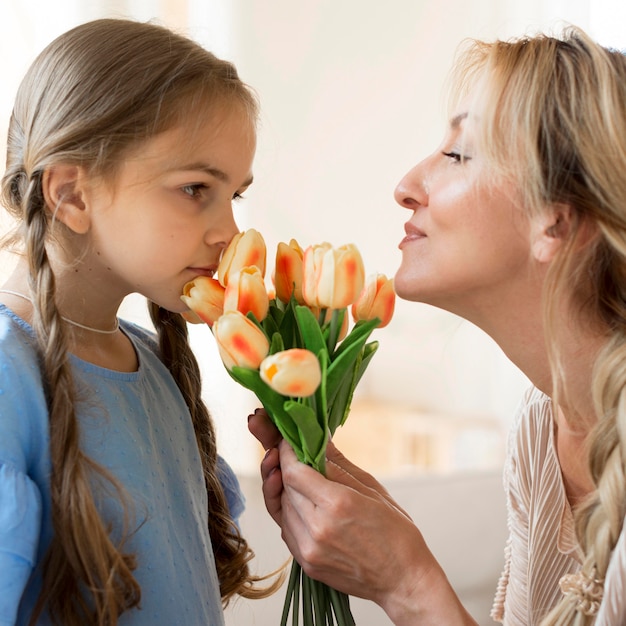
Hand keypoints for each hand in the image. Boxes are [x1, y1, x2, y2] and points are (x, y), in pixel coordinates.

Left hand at [248, 408, 475, 625]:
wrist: (403, 580)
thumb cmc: (396, 532)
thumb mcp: (372, 489)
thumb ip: (339, 464)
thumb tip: (319, 440)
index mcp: (338, 504)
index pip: (293, 472)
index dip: (286, 454)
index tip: (288, 442)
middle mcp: (318, 528)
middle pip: (285, 488)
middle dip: (286, 469)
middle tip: (294, 456)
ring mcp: (309, 550)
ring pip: (282, 509)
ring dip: (288, 492)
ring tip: (304, 482)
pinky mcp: (306, 564)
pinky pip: (286, 530)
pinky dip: (291, 513)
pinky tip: (306, 506)